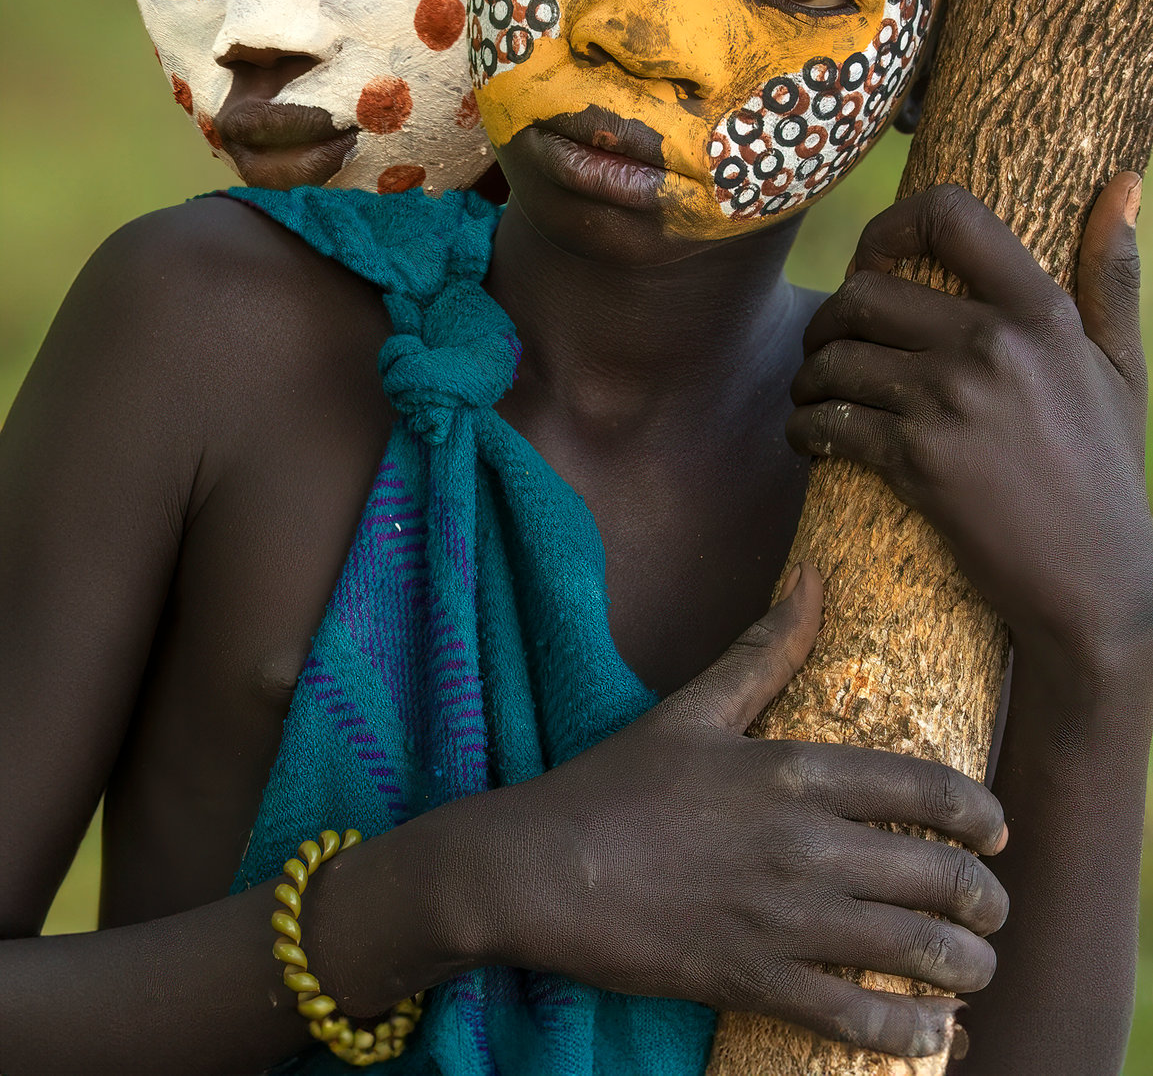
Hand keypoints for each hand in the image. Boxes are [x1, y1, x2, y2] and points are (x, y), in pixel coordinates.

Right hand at [478, 567, 1007, 1059]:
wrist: (541, 868)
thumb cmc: (617, 783)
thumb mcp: (694, 706)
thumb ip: (765, 649)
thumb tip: (812, 578)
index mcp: (793, 771)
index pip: (924, 789)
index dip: (980, 815)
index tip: (997, 832)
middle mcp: (804, 845)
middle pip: (938, 876)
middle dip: (985, 901)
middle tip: (991, 911)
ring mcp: (784, 919)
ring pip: (915, 952)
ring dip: (966, 967)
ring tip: (976, 969)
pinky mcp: (756, 981)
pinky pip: (858, 1018)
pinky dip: (912, 1031)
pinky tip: (933, 1030)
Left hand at [788, 178, 1152, 680]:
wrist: (1097, 587)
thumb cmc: (1106, 474)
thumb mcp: (1122, 367)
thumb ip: (1113, 273)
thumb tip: (1121, 182)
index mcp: (1042, 313)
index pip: (950, 217)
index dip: (889, 225)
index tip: (871, 258)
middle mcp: (994, 345)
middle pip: (864, 292)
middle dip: (830, 318)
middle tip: (828, 344)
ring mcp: (952, 403)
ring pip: (834, 358)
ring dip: (809, 376)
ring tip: (815, 393)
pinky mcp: (918, 462)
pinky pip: (830, 422)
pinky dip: (805, 428)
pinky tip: (811, 437)